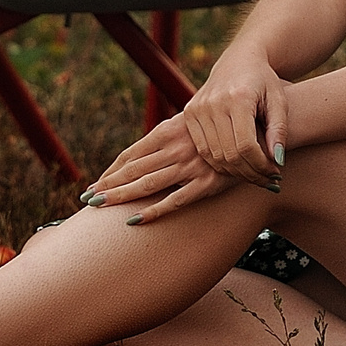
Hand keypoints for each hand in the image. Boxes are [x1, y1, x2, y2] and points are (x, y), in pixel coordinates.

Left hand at [84, 115, 232, 223]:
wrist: (258, 129)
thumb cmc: (221, 128)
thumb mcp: (191, 124)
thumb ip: (168, 137)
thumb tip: (142, 155)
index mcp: (168, 131)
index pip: (132, 154)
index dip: (111, 170)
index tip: (95, 183)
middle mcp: (176, 148)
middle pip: (133, 169)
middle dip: (107, 185)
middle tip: (87, 199)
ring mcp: (190, 166)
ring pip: (147, 184)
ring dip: (120, 196)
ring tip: (99, 207)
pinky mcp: (207, 184)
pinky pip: (174, 201)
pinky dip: (152, 210)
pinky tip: (134, 220)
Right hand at [177, 45, 287, 189]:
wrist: (240, 60)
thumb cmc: (265, 81)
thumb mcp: (279, 101)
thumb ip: (279, 130)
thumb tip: (278, 161)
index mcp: (237, 97)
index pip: (246, 146)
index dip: (261, 166)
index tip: (276, 173)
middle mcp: (213, 103)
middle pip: (228, 154)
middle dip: (250, 173)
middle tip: (268, 180)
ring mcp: (197, 108)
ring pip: (213, 156)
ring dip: (235, 172)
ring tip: (255, 175)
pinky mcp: (189, 113)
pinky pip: (202, 149)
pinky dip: (220, 163)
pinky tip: (238, 165)